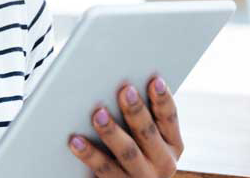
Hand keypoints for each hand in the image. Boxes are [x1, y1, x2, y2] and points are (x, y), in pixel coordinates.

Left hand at [67, 76, 184, 177]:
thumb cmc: (136, 149)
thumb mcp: (149, 138)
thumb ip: (142, 116)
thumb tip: (122, 84)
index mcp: (173, 144)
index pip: (169, 117)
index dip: (163, 98)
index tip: (155, 80)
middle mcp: (163, 163)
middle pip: (148, 133)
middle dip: (136, 111)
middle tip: (125, 91)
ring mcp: (142, 177)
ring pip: (128, 152)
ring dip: (113, 132)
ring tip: (99, 115)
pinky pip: (104, 170)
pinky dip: (90, 154)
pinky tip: (76, 141)